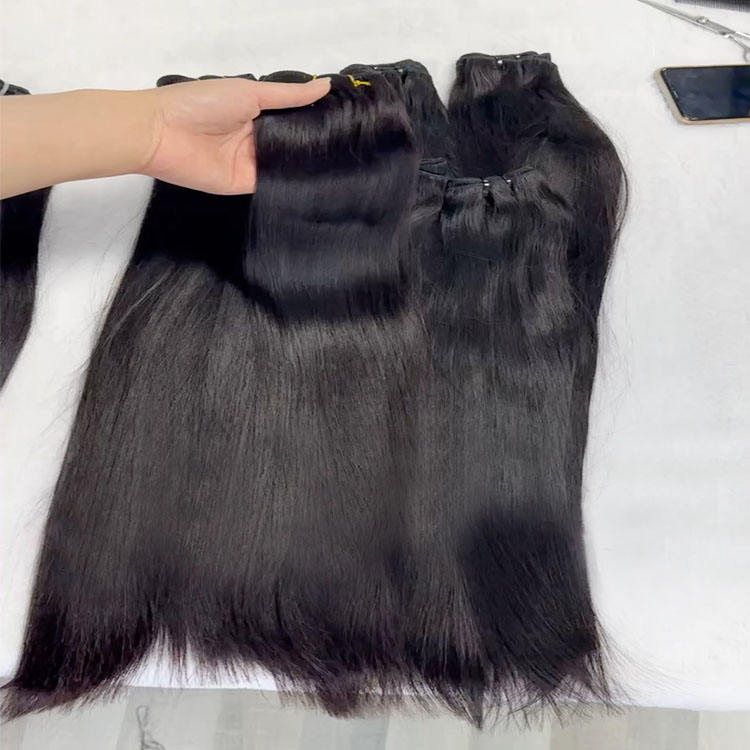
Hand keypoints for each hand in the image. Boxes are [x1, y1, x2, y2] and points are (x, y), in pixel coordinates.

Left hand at [140, 77, 330, 194]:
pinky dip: (289, 183)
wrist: (162, 133)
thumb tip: (325, 86)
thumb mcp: (250, 92)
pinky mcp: (245, 184)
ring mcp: (251, 163)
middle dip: (313, 145)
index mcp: (255, 112)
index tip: (342, 121)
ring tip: (339, 163)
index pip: (291, 118)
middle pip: (291, 143)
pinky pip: (272, 184)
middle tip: (346, 146)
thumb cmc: (202, 103)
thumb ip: (287, 96)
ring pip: (285, 165)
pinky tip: (315, 182)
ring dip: (304, 165)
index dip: (314, 120)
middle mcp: (255, 138)